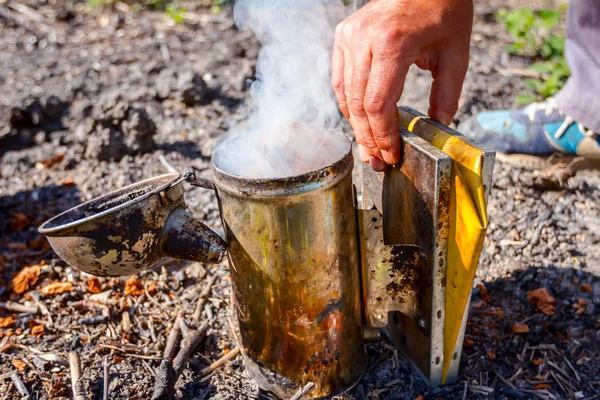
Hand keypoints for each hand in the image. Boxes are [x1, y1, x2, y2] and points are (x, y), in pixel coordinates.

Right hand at [332, 0, 472, 170]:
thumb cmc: (443, 8)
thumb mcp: (455, 53)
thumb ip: (447, 94)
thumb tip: (439, 127)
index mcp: (393, 43)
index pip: (378, 103)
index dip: (382, 135)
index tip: (391, 154)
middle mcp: (364, 39)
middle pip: (357, 104)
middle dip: (368, 137)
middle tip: (377, 161)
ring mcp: (349, 35)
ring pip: (344, 95)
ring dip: (356, 125)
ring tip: (368, 147)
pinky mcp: (343, 34)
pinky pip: (339, 79)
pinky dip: (347, 103)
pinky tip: (359, 121)